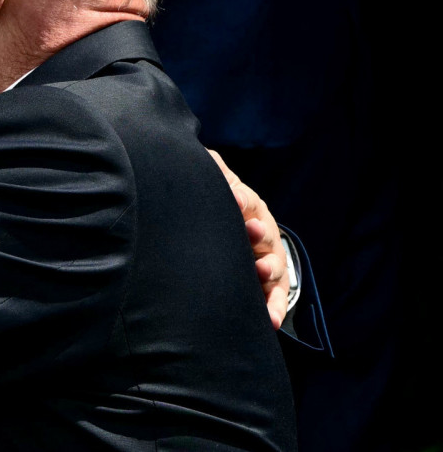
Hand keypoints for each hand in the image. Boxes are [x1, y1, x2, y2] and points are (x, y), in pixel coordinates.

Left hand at [207, 149, 288, 329]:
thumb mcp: (220, 186)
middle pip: (264, 237)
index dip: (242, 203)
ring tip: (262, 275)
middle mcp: (262, 235)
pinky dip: (273, 310)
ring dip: (269, 273)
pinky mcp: (266, 287)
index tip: (241, 205)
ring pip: (273, 269)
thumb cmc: (223, 206)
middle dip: (260, 238)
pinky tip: (270, 321)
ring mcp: (267, 261)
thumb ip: (217, 175)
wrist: (228, 228)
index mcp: (248, 208)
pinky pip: (273, 300)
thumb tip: (215, 166)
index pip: (246, 202)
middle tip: (254, 239)